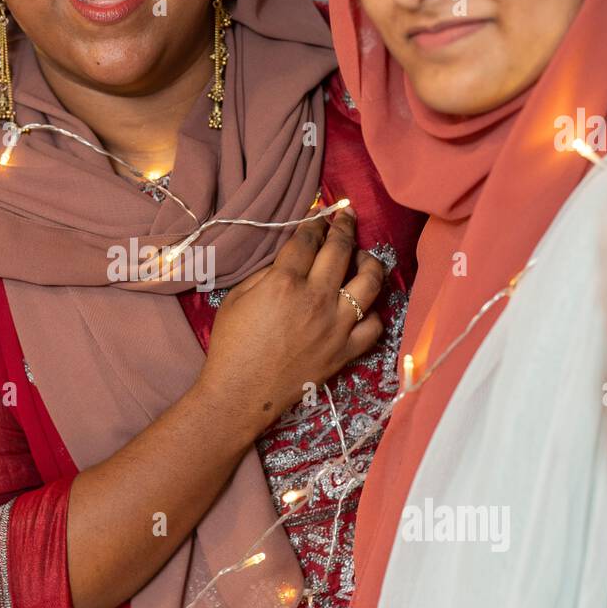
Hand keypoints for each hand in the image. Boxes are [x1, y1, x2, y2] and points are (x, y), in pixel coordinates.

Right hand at [198, 206, 384, 436]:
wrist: (240, 393)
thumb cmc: (231, 345)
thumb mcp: (237, 298)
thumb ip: (266, 273)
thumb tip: (290, 258)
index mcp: (285, 282)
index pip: (309, 239)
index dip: (315, 221)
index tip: (319, 214)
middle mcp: (317, 299)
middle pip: (341, 250)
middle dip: (345, 226)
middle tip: (346, 217)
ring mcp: (336, 326)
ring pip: (370, 282)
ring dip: (369, 261)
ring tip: (363, 257)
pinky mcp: (346, 351)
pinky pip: (374, 326)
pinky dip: (372, 312)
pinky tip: (363, 306)